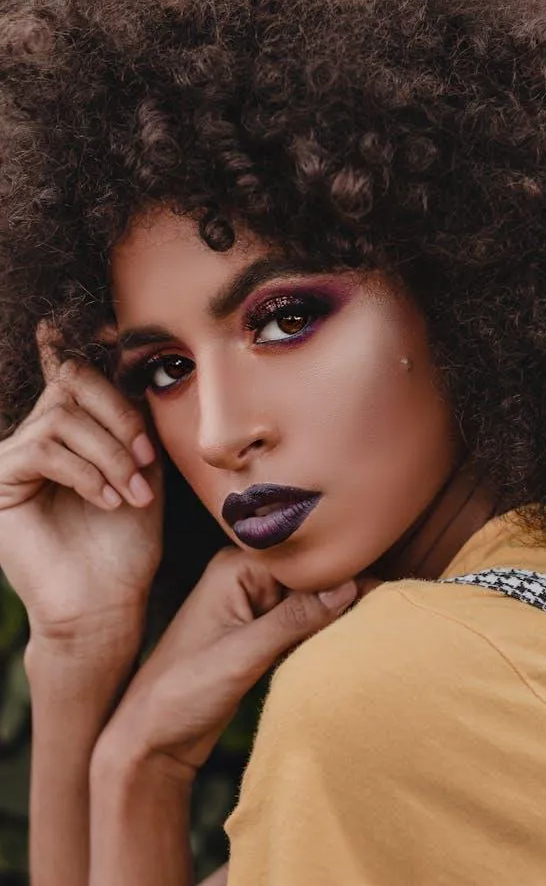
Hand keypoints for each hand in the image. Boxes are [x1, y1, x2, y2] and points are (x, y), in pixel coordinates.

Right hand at [0, 322, 163, 651]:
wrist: (107, 602)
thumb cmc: (128, 541)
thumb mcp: (144, 469)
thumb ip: (135, 421)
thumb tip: (132, 366)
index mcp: (72, 431)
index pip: (71, 372)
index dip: (85, 342)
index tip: (114, 326)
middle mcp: (38, 436)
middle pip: (71, 382)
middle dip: (118, 417)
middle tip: (146, 461)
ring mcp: (14, 457)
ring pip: (62, 418)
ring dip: (109, 453)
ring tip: (131, 493)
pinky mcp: (0, 480)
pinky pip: (43, 449)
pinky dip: (85, 471)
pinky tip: (107, 500)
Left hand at [97, 547, 374, 776]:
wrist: (150, 739)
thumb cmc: (181, 692)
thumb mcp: (241, 655)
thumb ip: (294, 619)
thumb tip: (348, 586)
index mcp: (235, 569)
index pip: (303, 560)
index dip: (344, 572)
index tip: (385, 589)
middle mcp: (244, 579)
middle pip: (308, 577)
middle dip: (343, 592)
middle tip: (385, 608)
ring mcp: (251, 607)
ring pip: (308, 601)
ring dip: (333, 615)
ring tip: (373, 624)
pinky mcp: (257, 634)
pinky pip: (299, 625)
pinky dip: (320, 633)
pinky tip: (344, 640)